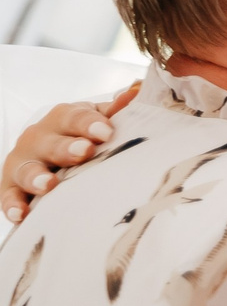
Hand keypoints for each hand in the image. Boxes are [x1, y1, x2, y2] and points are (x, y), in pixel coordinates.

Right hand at [3, 83, 139, 223]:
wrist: (56, 156)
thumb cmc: (86, 136)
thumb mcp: (100, 120)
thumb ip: (116, 110)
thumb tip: (135, 91)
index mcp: (63, 118)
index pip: (74, 116)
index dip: (88, 123)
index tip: (106, 132)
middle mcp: (39, 137)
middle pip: (50, 141)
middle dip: (66, 147)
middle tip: (84, 152)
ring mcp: (23, 163)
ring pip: (26, 169)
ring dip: (36, 176)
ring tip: (49, 184)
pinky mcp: (11, 187)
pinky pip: (8, 197)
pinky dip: (13, 205)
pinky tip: (22, 214)